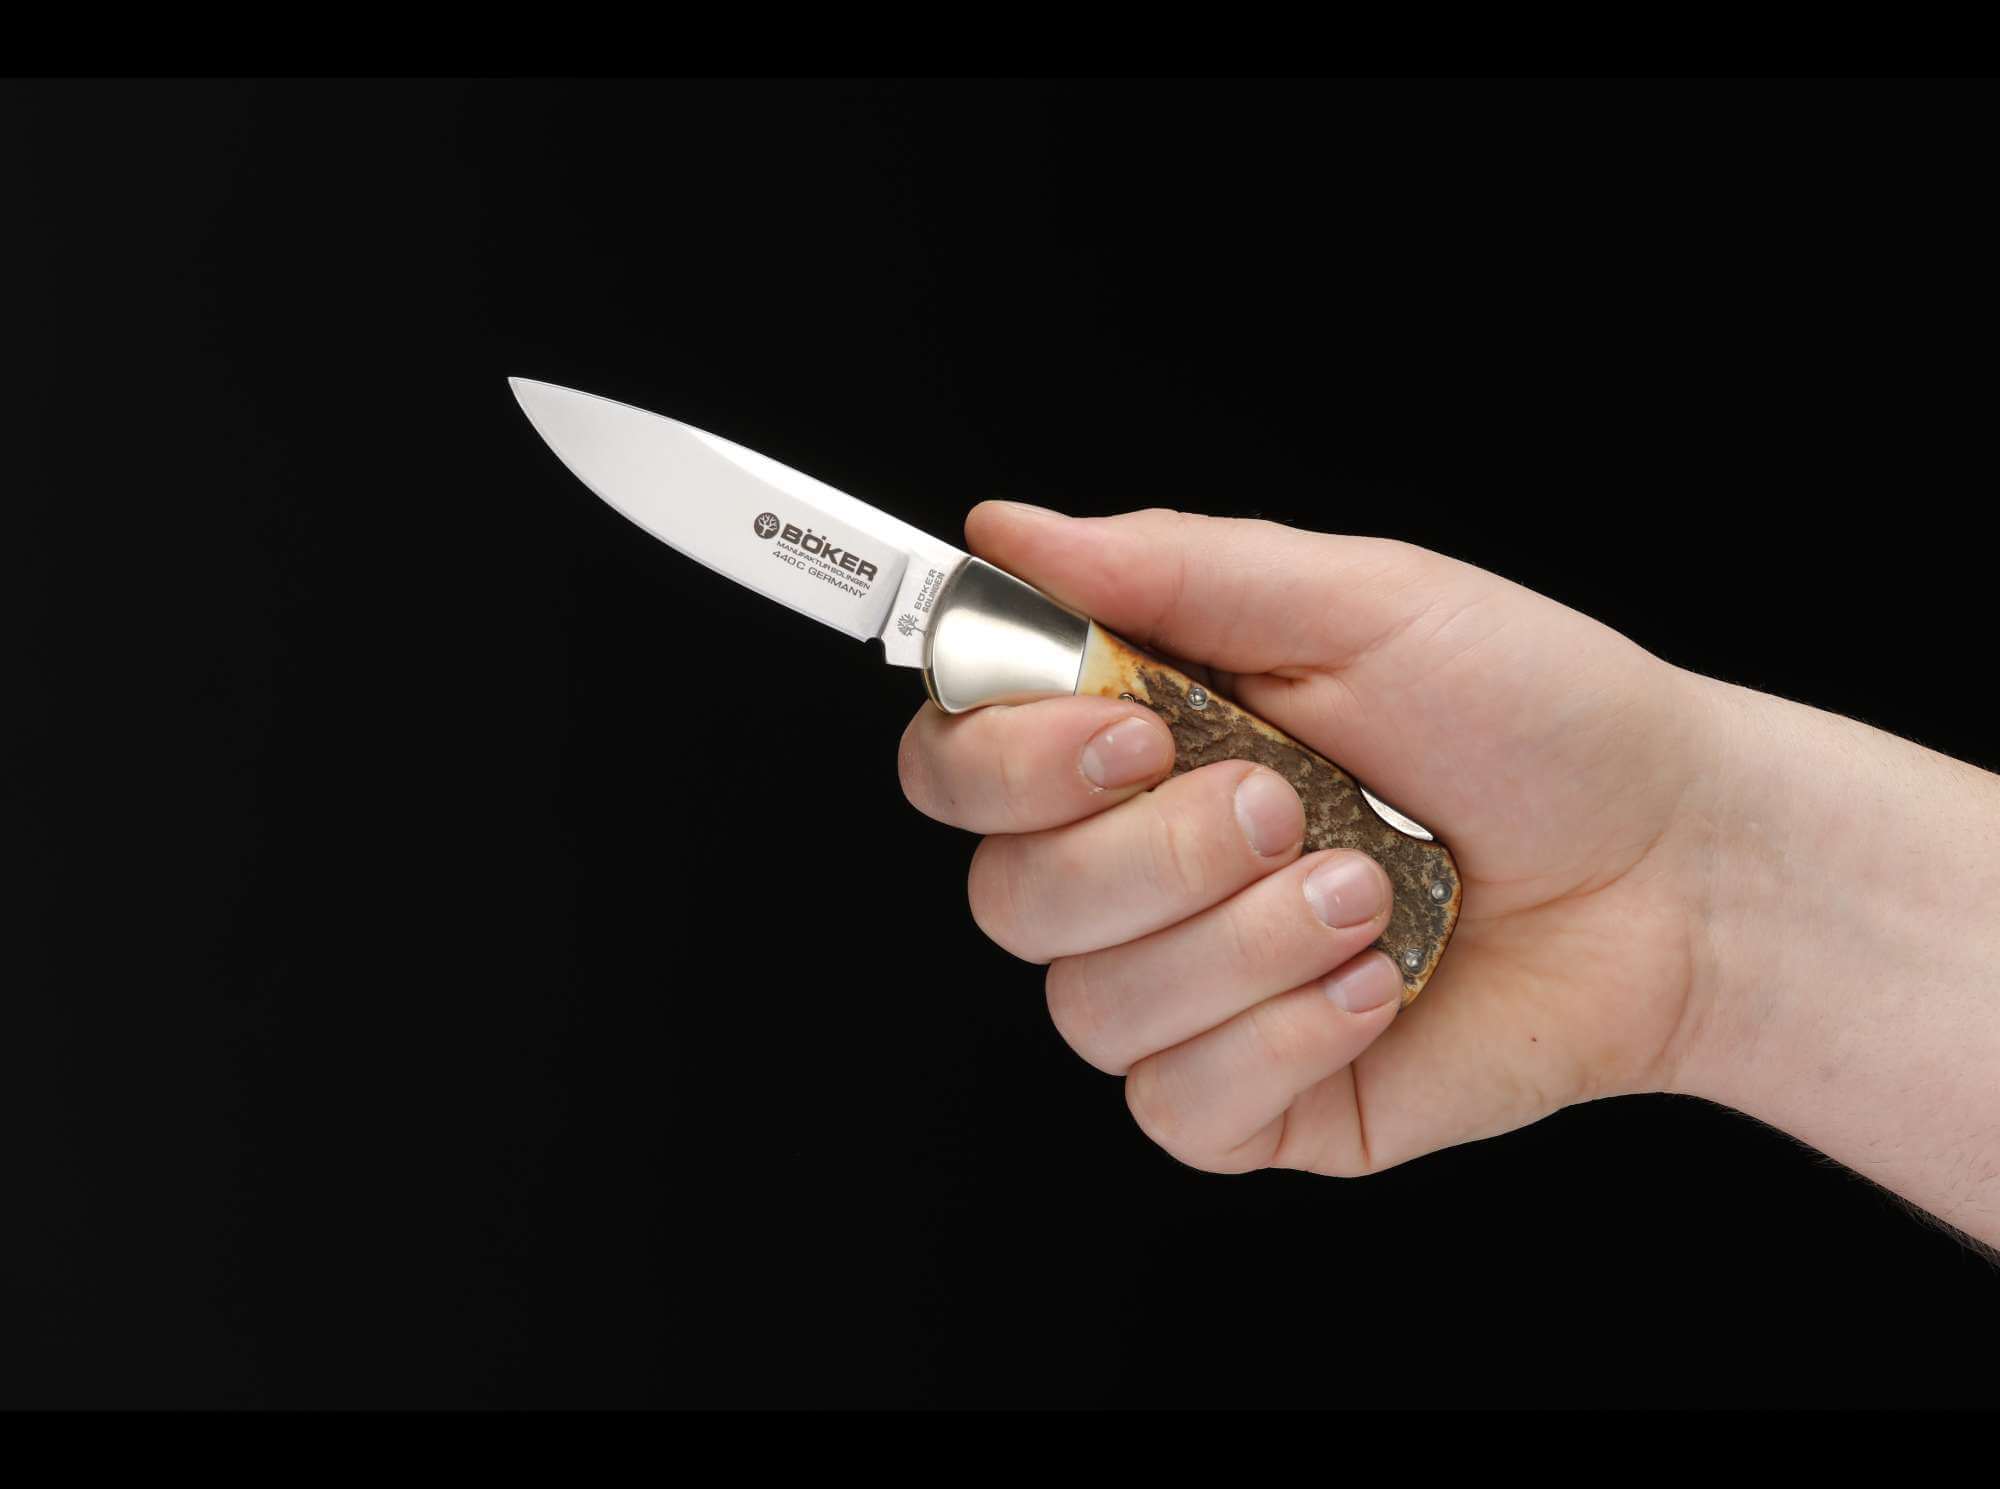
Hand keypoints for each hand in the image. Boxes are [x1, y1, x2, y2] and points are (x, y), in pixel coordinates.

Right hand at [897, 503, 1720, 1174]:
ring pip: (1092, 1005)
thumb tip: (1004, 531)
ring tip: (1367, 890)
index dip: (1002, 762)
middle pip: (1006, 898)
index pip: (961, 766)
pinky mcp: (1250, 1097)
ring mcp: (1189, 991)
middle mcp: (1141, 869)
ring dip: (1241, 943)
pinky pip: (1179, 1102)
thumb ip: (1171, 571)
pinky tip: (1375, 986)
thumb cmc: (1533, 714)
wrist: (1674, 868)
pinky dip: (1282, 1037)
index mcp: (1138, 739)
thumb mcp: (1361, 601)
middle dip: (1152, 854)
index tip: (1123, 732)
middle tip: (1283, 800)